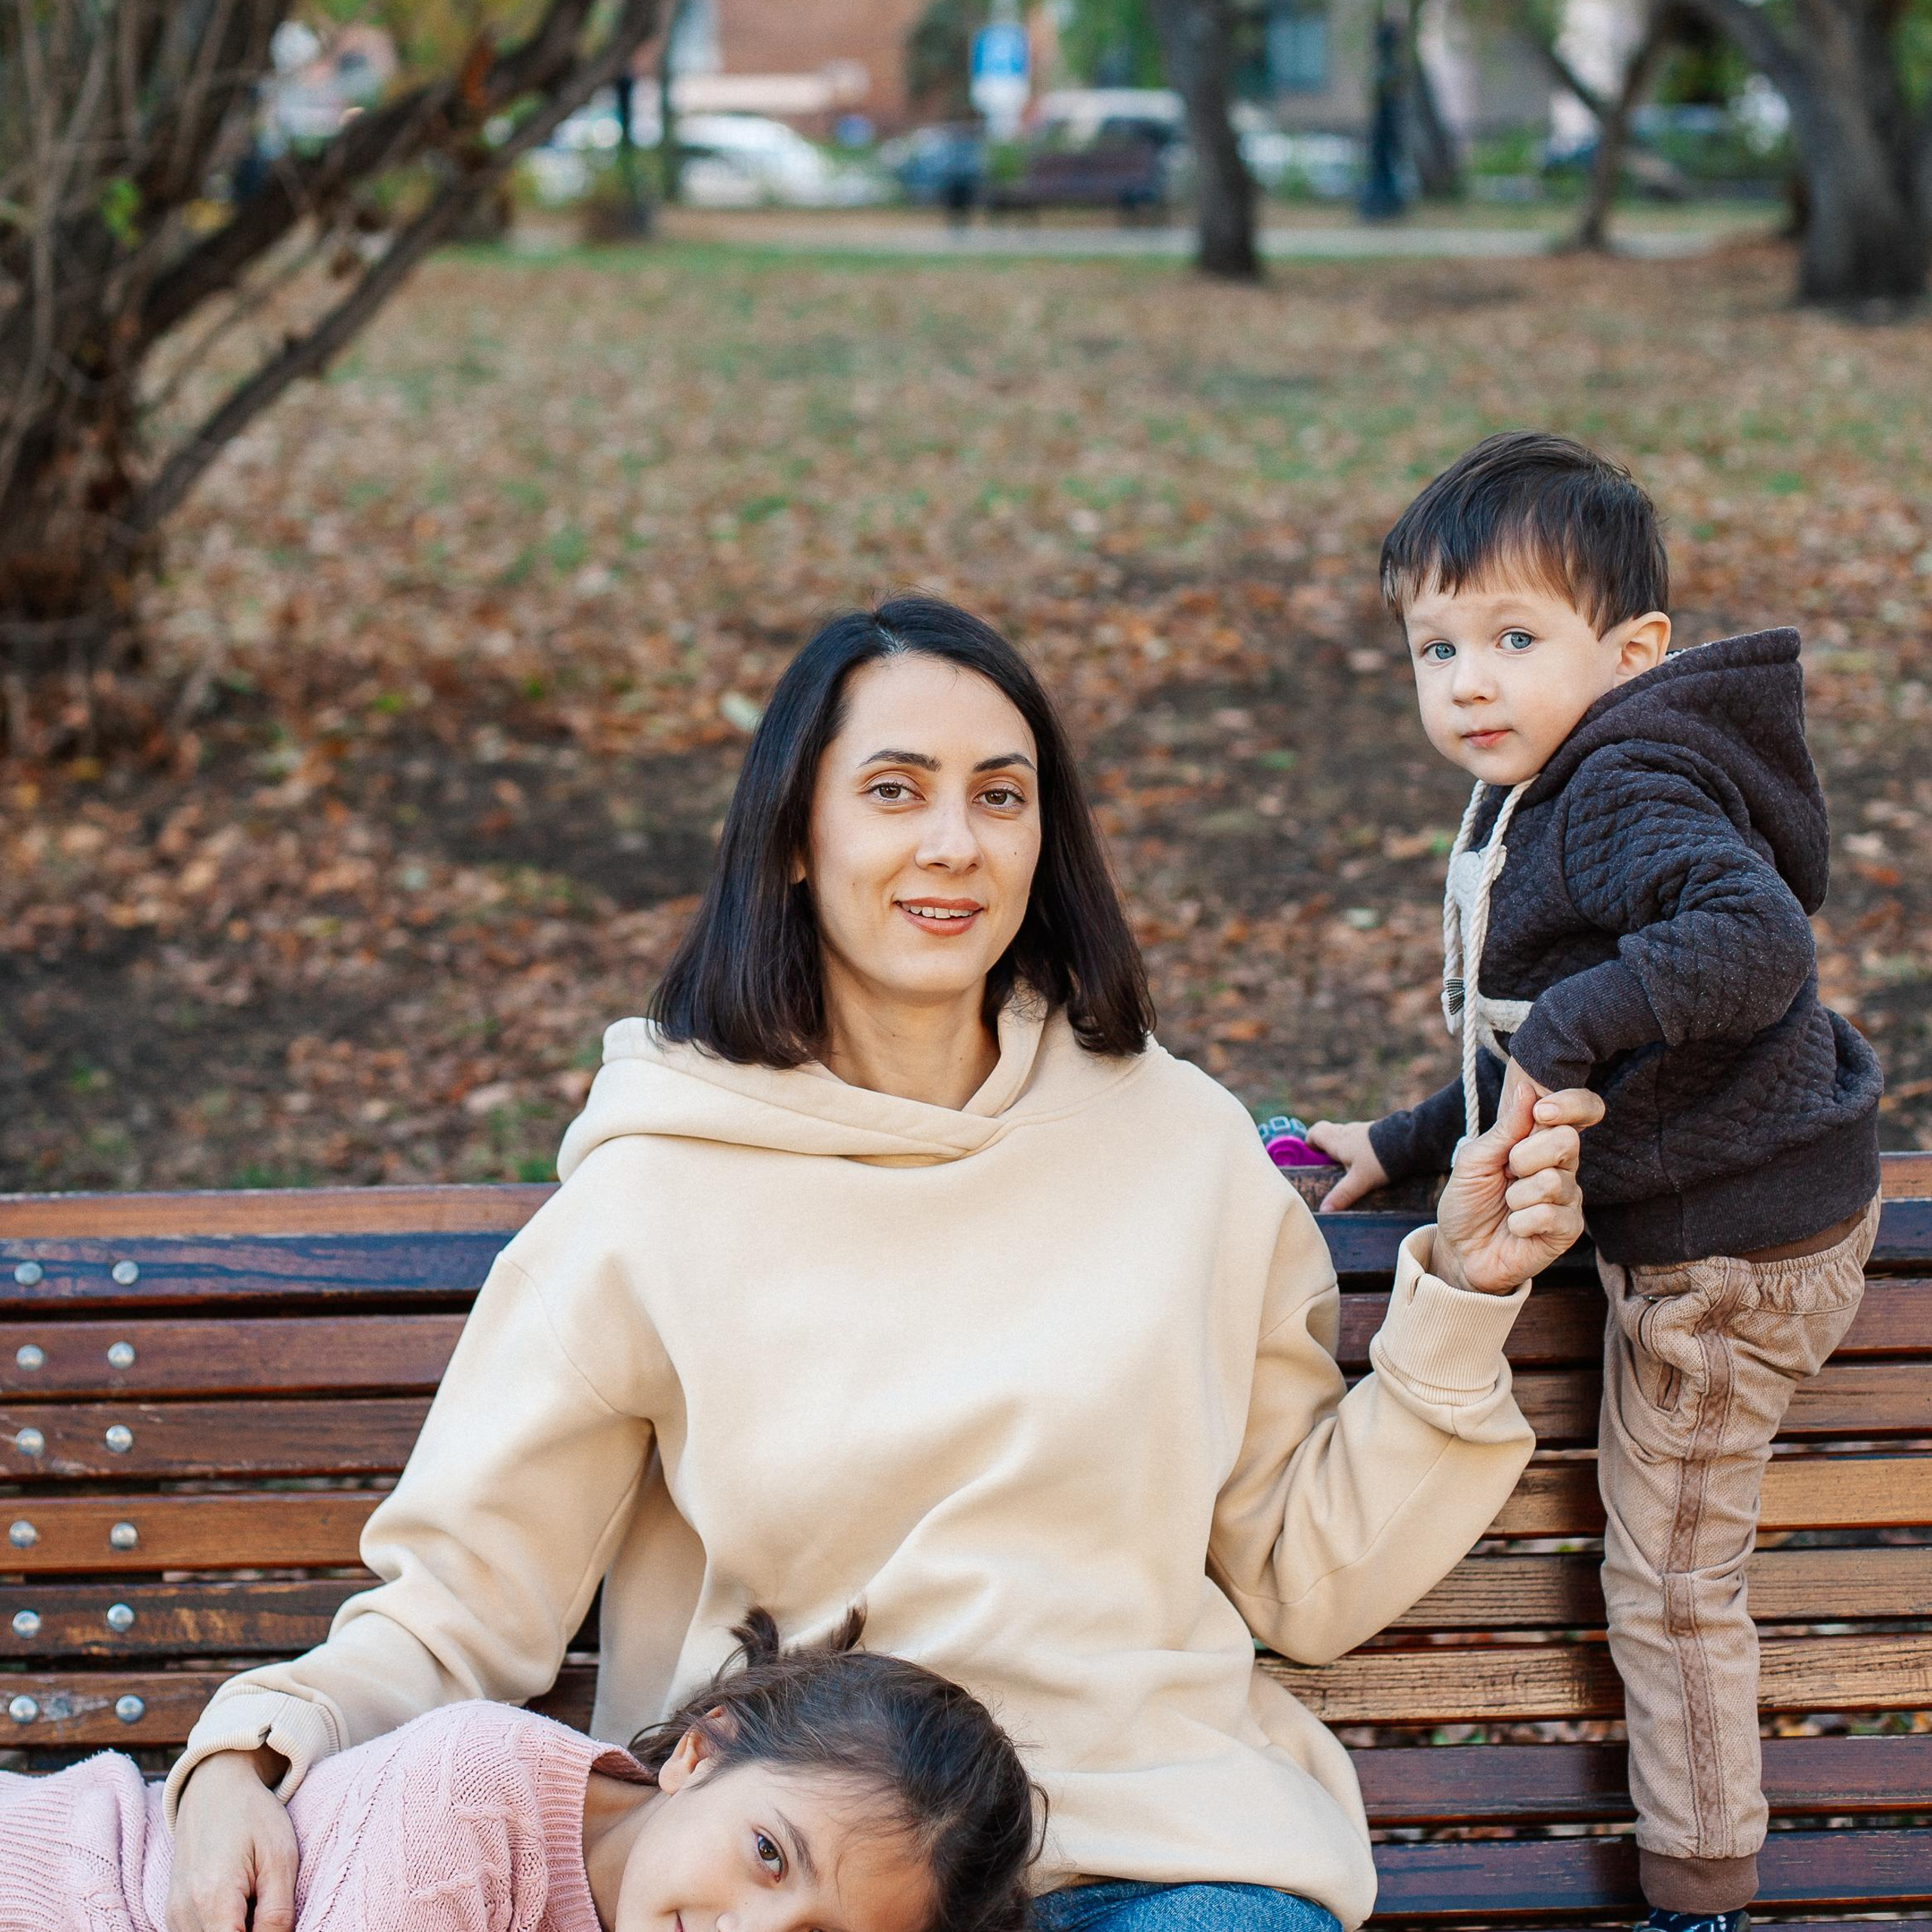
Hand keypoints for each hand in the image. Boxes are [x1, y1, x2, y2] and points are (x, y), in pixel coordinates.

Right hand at [166, 1747, 297, 1931]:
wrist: (215, 1789)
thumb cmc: (254, 1817)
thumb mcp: (280, 1858)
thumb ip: (278, 1913)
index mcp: (213, 1898)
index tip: (273, 1923)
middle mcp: (184, 1912)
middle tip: (266, 1906)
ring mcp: (173, 1915)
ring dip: (234, 1929)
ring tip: (254, 1902)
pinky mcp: (172, 1914)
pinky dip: (219, 1927)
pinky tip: (239, 1907)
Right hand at [1305, 1119, 1388, 1211]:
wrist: (1409, 1142)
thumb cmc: (1380, 1159)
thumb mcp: (1359, 1180)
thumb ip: (1342, 1195)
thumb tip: (1324, 1210)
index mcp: (1338, 1140)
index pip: (1315, 1132)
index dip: (1309, 1143)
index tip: (1310, 1157)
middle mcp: (1348, 1132)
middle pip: (1329, 1133)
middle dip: (1325, 1148)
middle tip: (1329, 1168)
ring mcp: (1363, 1130)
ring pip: (1346, 1136)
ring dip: (1343, 1149)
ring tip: (1349, 1170)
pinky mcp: (1376, 1133)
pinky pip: (1361, 1139)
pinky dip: (1359, 1149)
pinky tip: (1367, 1164)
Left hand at [1432, 1059, 1603, 1295]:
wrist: (1460, 1250)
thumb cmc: (1468, 1200)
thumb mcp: (1474, 1160)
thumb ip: (1504, 1128)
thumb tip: (1527, 1088)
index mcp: (1542, 1140)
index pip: (1582, 1109)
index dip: (1571, 1104)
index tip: (1542, 1111)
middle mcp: (1562, 1165)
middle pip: (1567, 1140)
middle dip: (1524, 1156)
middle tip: (1507, 1173)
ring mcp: (1568, 1197)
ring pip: (1552, 1181)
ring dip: (1516, 1196)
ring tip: (1507, 1205)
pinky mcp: (1569, 1229)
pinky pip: (1551, 1214)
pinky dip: (1521, 1221)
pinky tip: (1515, 1227)